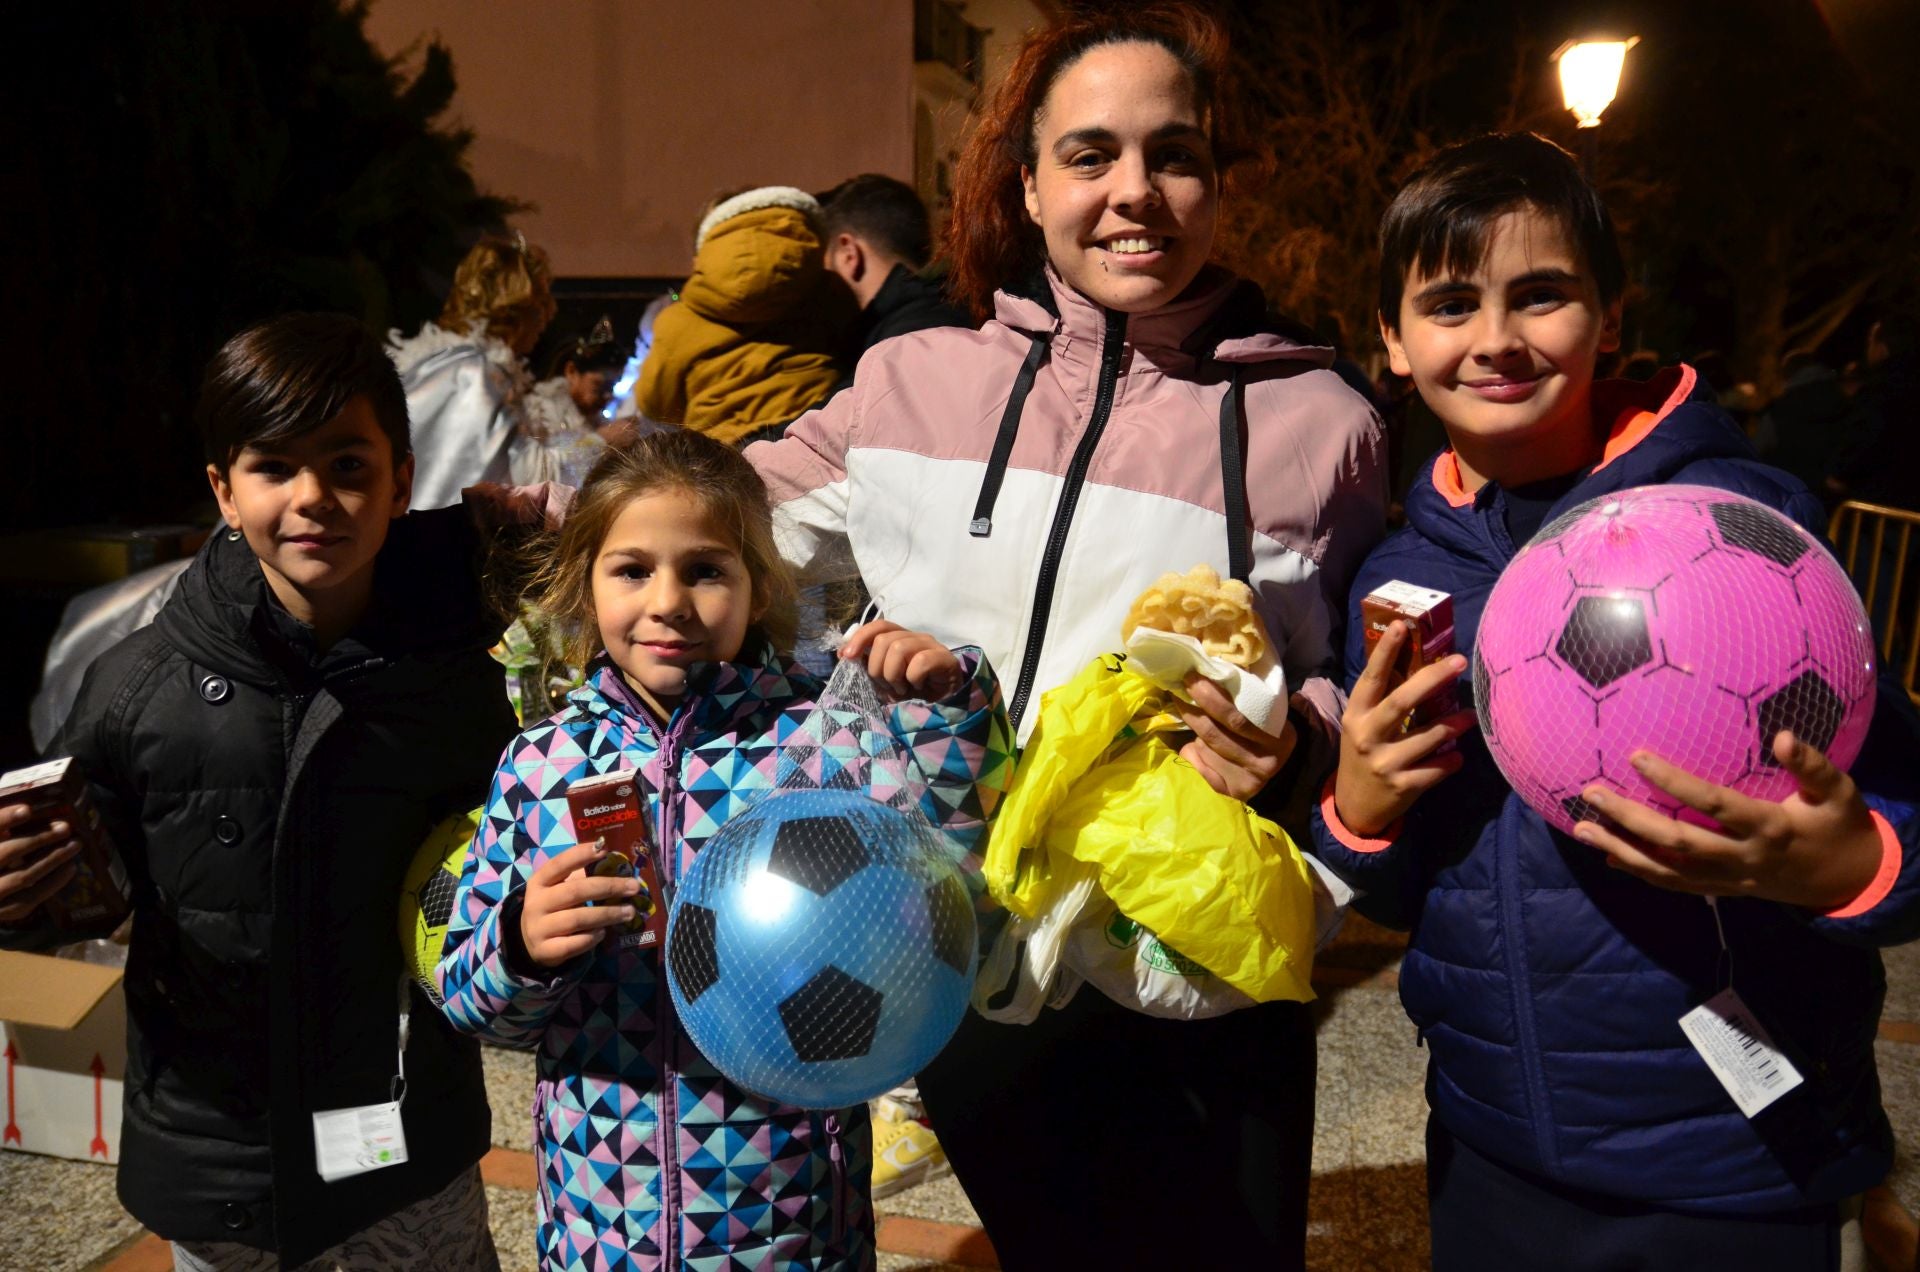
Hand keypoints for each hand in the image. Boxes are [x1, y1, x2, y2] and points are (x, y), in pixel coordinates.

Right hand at [0, 801, 81, 924]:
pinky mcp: (2, 913)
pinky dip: (53, 883)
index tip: (27, 810)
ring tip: (75, 844)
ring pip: (22, 876)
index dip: (4, 818)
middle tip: (64, 827)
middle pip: (6, 853)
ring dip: (53, 859)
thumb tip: (29, 798)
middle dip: (38, 839)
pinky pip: (29, 899)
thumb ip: (3, 820)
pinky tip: (69, 868)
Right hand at [519, 842, 642, 967]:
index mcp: (539, 882)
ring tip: (629, 912)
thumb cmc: (553, 908)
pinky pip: (575, 943)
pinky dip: (593, 937)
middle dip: (608, 887)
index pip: (558, 864)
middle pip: (575, 891)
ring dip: (608, 914)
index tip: (603, 849)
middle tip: (633, 887)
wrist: (530, 942)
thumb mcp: (558, 889)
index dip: (580, 855)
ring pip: (578, 919)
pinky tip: (603, 932)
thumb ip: (581, 877)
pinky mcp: (545, 950)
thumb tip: (618, 867)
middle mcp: (536, 903)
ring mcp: (538, 928)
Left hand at [839, 621, 961, 699]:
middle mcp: (915, 637)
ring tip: (902, 688)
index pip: (878, 626)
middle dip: (877, 668)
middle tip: (887, 685)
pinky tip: (918, 687)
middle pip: (884, 640)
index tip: (847, 657)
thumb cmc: (912, 690)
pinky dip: (913, 678)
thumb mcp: (883, 678)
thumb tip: (843, 653)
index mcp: (899, 638)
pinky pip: (921, 662)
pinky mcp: (945, 658)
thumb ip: (866, 664)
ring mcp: (931, 645)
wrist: (943, 705)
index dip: (859, 638)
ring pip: (899, 649)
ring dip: (893, 675)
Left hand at [1171, 674, 1297, 803]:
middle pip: (1215, 734)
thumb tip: (1211, 670)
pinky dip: (1191, 754)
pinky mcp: (1233, 793)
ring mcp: (1249, 780)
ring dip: (1191, 727)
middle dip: (1193, 709)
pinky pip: (1202, 769)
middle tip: (1181, 688)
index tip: (1193, 678)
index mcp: (1279, 738)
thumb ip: (1248, 697)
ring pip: (1206, 749)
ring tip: (1182, 706)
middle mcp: (1265, 762)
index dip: (1211, 698)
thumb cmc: (1269, 729)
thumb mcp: (1269, 712)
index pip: (1236, 718)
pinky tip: (1190, 744)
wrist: (1281, 769)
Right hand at [1332, 620, 1476, 836]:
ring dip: (1455, 724)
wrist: (1354, 806)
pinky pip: (1437, 769)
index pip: (1371, 678)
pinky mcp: (1403, 786)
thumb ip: (1384, 701)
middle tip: (1459, 661)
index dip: (1385, 652)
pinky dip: (1451, 760)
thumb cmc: (1364, 755)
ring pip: (1428, 736)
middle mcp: (1367, 736)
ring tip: (1472, 716)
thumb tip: (1419, 664)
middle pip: (1402, 702)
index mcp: (1357, 715)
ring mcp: (1385, 763)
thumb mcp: (1363, 726)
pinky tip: (1456, 755)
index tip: (1401, 626)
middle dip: (1432, 679)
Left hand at [1573, 732, 1883, 909]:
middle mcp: (1743, 858)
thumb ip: (1812, 765)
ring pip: (1667, 872)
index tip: (1636, 757)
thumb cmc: (1840, 825)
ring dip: (1621, 852)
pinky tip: (1609, 856)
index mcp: (1769, 828)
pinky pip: (1675, 884)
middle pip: (1677, 843)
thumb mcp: (1839, 793)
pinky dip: (1641, 871)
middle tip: (1591, 794)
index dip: (1674, 782)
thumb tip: (1784, 737)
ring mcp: (1730, 880)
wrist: (1849, 880)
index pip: (1713, 804)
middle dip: (1630, 820)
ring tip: (1581, 830)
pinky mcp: (1722, 892)